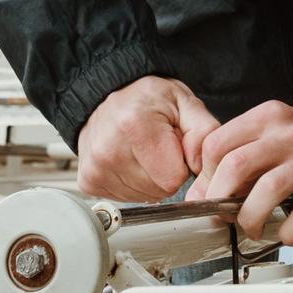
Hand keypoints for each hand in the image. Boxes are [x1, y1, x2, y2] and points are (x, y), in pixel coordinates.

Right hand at [76, 76, 222, 201]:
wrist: (112, 94)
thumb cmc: (149, 99)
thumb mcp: (186, 103)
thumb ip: (204, 133)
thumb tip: (204, 169)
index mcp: (135, 126)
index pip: (174, 178)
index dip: (182, 164)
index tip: (174, 145)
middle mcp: (108, 149)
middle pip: (158, 190)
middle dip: (166, 172)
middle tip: (158, 146)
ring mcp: (95, 168)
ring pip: (143, 197)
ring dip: (150, 179)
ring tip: (143, 151)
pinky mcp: (88, 181)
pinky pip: (125, 199)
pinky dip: (132, 183)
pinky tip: (129, 160)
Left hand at [188, 101, 292, 244]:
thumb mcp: (277, 130)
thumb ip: (242, 153)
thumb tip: (204, 190)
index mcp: (270, 118)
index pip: (217, 144)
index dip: (206, 175)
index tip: (210, 191)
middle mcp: (290, 136)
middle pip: (235, 166)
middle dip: (220, 199)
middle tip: (223, 214)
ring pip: (266, 191)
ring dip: (250, 219)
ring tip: (253, 228)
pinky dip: (288, 233)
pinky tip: (287, 232)